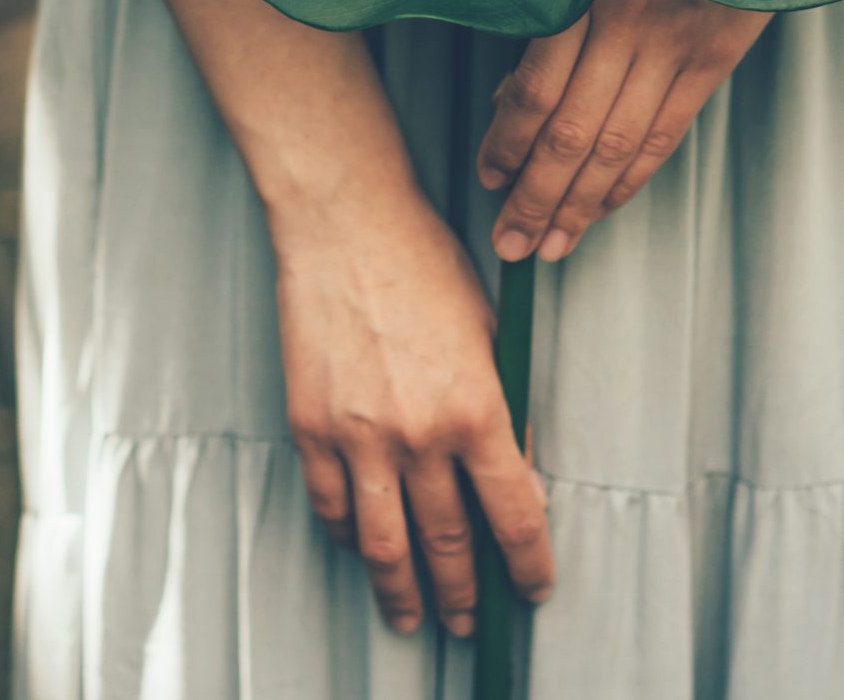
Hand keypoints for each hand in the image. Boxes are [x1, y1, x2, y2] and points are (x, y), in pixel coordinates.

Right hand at [271, 189, 554, 637]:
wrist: (346, 223)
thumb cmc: (422, 262)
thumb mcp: (489, 334)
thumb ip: (504, 410)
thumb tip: (519, 476)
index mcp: (476, 408)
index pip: (515, 514)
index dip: (528, 564)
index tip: (533, 588)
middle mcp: (419, 433)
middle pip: (448, 543)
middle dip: (465, 594)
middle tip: (471, 620)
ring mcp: (359, 435)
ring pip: (384, 543)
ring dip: (402, 592)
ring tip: (411, 617)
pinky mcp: (311, 426)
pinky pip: (331, 505)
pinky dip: (347, 538)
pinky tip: (359, 549)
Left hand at [478, 0, 770, 261]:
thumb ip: (545, 9)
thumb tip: (507, 99)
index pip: (534, 88)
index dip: (506, 142)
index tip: (488, 176)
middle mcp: (628, 23)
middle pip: (572, 133)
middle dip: (536, 198)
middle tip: (509, 243)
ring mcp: (676, 44)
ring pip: (619, 145)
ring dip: (580, 204)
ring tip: (550, 245)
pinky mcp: (716, 55)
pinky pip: (667, 134)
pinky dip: (631, 179)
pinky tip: (603, 207)